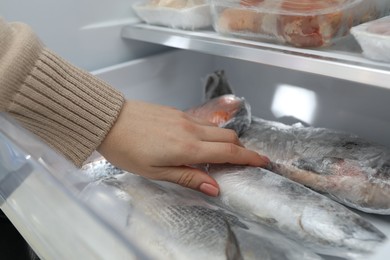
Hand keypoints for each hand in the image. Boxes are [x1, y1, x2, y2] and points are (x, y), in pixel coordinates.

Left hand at [97, 100, 268, 195]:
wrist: (109, 120)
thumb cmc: (127, 149)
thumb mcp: (156, 171)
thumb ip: (188, 177)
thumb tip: (214, 188)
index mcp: (188, 148)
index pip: (228, 152)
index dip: (249, 157)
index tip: (263, 161)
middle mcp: (191, 130)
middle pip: (229, 136)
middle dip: (241, 149)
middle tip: (243, 161)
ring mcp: (184, 118)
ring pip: (217, 128)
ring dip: (226, 140)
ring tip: (222, 153)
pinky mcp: (177, 112)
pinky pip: (203, 122)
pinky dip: (211, 132)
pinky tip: (200, 142)